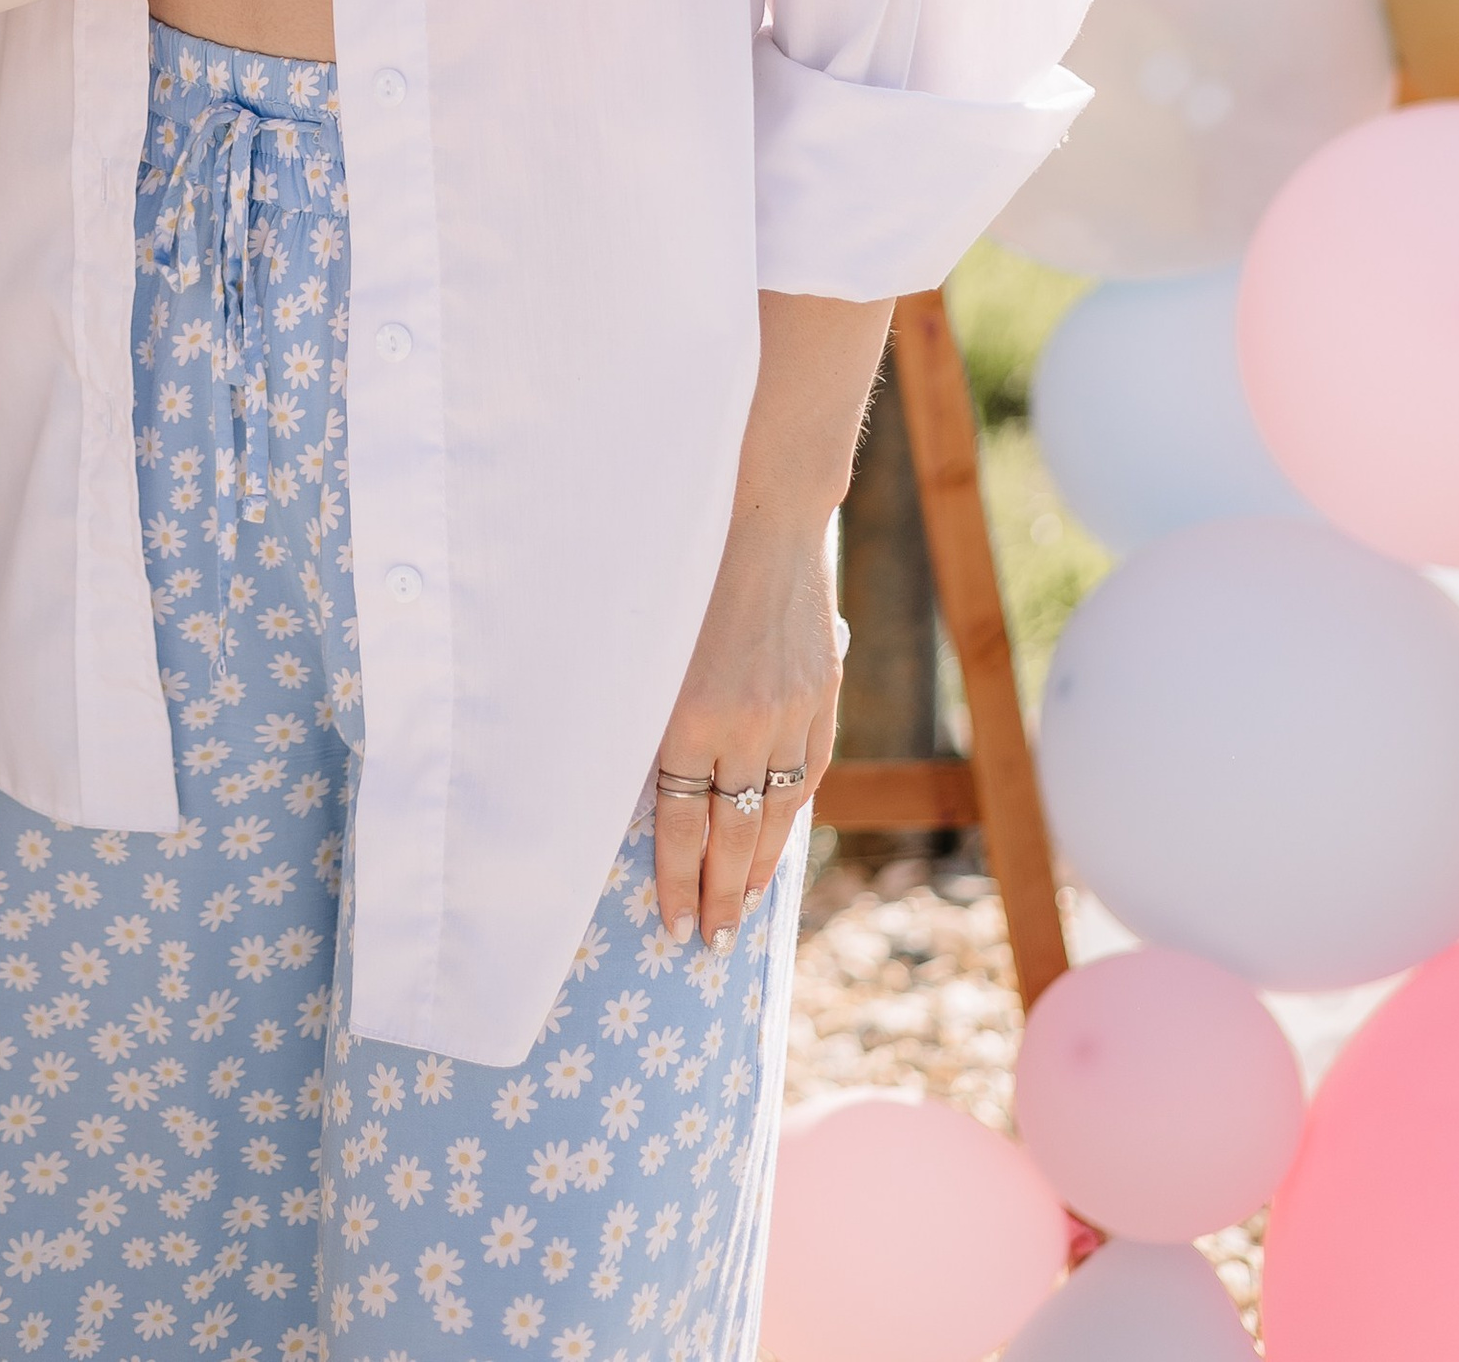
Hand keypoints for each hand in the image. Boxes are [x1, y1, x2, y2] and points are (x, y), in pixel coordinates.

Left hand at [652, 507, 841, 943]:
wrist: (760, 517)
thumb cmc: (682, 576)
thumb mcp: (647, 648)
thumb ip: (650, 718)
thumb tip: (639, 789)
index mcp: (686, 714)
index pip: (677, 823)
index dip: (673, 878)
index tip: (669, 922)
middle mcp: (740, 724)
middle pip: (727, 833)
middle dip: (715, 894)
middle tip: (706, 941)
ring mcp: (787, 714)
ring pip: (772, 815)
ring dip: (755, 870)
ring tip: (740, 912)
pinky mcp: (819, 697)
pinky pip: (806, 774)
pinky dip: (790, 814)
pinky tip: (777, 845)